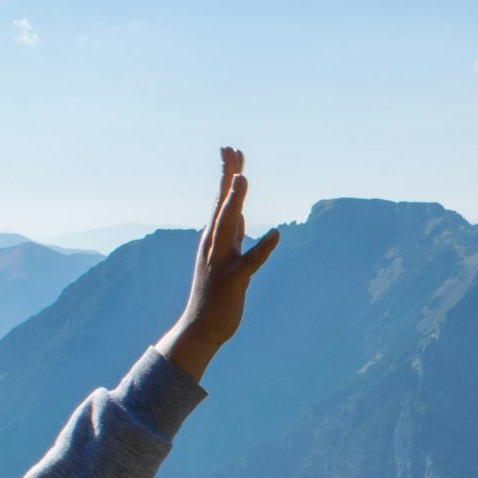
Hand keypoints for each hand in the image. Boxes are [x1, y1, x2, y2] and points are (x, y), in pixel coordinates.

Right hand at [158, 147, 277, 382]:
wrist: (200, 328)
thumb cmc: (214, 293)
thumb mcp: (225, 257)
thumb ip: (232, 235)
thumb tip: (239, 213)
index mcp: (214, 238)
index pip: (221, 200)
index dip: (227, 174)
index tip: (231, 150)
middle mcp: (214, 245)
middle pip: (222, 204)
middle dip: (228, 176)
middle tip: (231, 150)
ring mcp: (221, 261)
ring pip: (228, 226)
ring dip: (234, 203)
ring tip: (242, 179)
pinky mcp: (233, 280)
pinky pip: (250, 261)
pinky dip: (263, 248)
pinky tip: (277, 235)